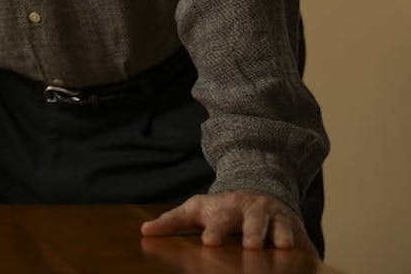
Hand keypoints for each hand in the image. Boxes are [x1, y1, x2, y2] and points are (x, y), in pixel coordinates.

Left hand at [140, 190, 313, 251]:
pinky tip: (308, 261)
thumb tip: (144, 231)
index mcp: (227, 208)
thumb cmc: (222, 208)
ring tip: (280, 249)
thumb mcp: (196, 209)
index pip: (219, 220)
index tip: (210, 242)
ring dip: (281, 238)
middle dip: (252, 234)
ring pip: (280, 228)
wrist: (260, 192)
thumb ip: (172, 221)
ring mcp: (277, 220)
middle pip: (253, 223)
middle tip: (250, 247)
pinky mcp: (297, 232)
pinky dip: (306, 250)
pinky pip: (304, 242)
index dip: (215, 230)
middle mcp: (253, 211)